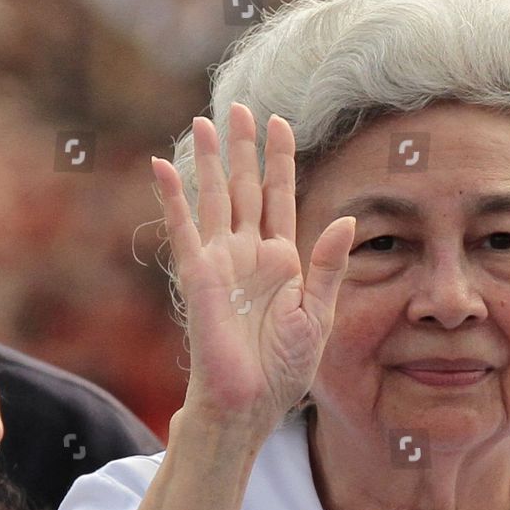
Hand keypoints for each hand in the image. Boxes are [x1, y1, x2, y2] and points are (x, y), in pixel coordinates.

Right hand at [152, 103, 355, 434]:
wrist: (251, 402)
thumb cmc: (285, 369)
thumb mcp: (319, 314)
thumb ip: (328, 265)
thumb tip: (345, 219)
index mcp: (282, 261)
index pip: (280, 197)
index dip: (279, 161)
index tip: (281, 122)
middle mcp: (249, 253)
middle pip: (245, 188)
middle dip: (244, 149)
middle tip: (241, 107)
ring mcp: (221, 261)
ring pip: (215, 198)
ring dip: (211, 160)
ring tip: (206, 121)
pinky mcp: (198, 275)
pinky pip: (183, 228)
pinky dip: (173, 197)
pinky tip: (163, 166)